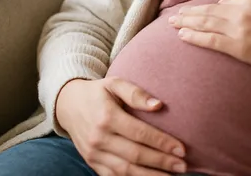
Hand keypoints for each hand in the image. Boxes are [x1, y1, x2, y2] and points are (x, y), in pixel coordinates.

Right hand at [55, 77, 187, 174]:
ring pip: (125, 171)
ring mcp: (93, 153)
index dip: (162, 143)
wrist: (68, 105)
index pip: (140, 134)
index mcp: (107, 117)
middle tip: (183, 167)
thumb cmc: (98, 93)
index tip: (181, 149)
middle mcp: (99, 138)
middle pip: (135, 155)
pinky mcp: (91, 163)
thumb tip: (159, 105)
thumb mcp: (115, 84)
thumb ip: (136, 93)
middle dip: (161, 162)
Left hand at [169, 0, 250, 76]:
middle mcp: (241, 13)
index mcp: (250, 2)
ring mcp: (239, 31)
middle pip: (208, 12)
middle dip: (189, 13)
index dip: (205, 8)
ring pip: (206, 24)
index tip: (194, 10)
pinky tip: (183, 35)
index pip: (221, 4)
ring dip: (187, 23)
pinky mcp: (239, 48)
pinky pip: (211, 41)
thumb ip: (250, 3)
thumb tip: (229, 2)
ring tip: (172, 23)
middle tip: (174, 14)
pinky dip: (194, 37)